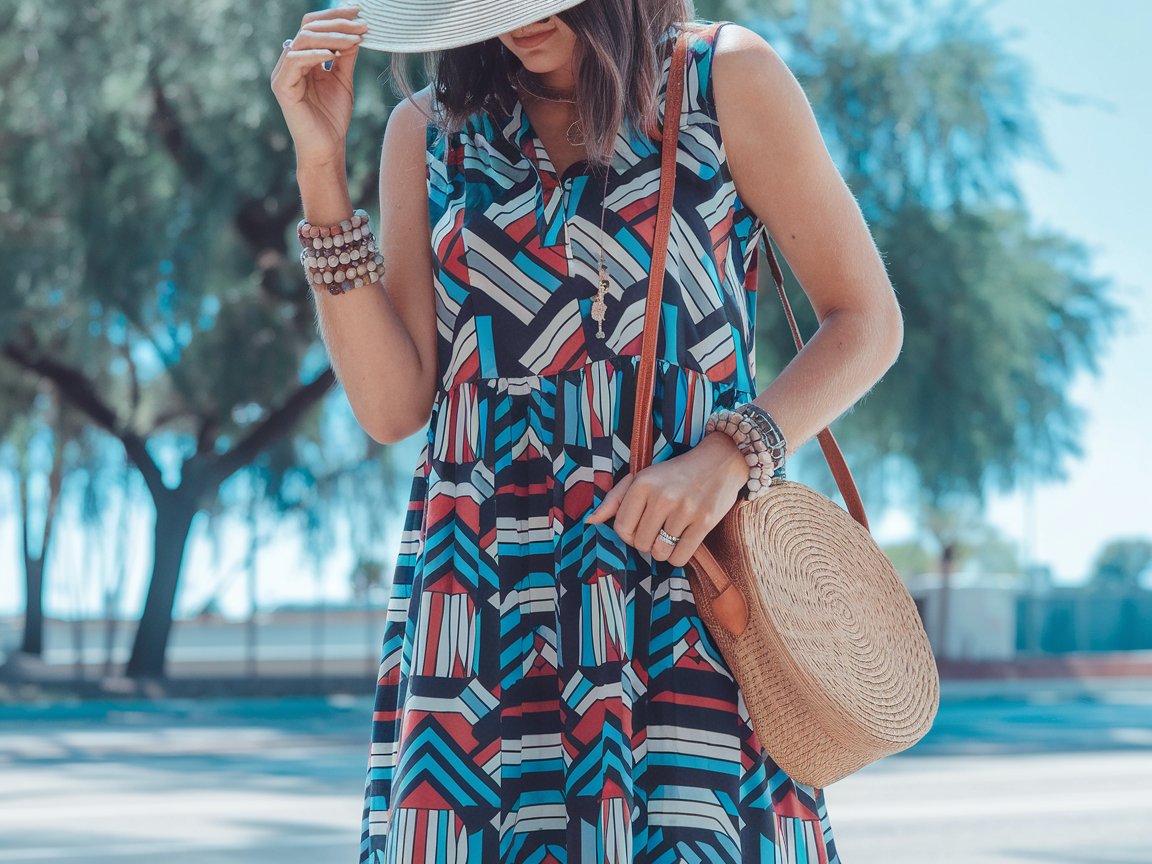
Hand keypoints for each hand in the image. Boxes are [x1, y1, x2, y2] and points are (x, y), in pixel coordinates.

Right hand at [270, 5, 366, 166]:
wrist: (327, 148)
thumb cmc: (333, 117)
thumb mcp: (343, 80)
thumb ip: (345, 55)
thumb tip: (355, 31)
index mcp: (303, 58)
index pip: (314, 26)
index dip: (335, 16)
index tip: (360, 12)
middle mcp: (290, 62)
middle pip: (308, 28)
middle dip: (336, 23)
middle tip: (361, 24)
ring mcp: (284, 73)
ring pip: (303, 40)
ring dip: (331, 37)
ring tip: (354, 39)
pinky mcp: (282, 87)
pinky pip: (295, 60)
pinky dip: (315, 54)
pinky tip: (334, 55)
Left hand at [585, 431, 749, 567]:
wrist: (720, 461)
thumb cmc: (675, 474)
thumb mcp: (643, 477)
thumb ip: (615, 499)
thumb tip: (590, 522)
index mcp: (643, 483)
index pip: (621, 529)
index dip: (628, 535)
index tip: (639, 528)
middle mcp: (662, 496)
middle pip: (641, 544)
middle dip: (647, 542)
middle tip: (658, 529)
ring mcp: (685, 510)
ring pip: (660, 553)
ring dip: (663, 550)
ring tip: (670, 534)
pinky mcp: (705, 522)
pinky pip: (680, 557)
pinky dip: (678, 556)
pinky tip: (683, 541)